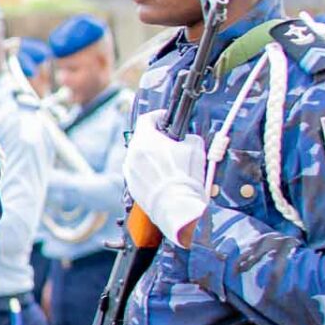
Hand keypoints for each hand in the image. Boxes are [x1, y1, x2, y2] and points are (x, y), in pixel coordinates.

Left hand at [124, 126, 208, 242]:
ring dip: (153, 157)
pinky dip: (150, 172)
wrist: (177, 208)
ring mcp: (130, 171)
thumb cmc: (186, 178)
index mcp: (145, 140)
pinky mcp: (132, 186)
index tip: (165, 118)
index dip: (158, 117)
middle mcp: (132, 154)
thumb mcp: (195, 148)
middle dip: (157, 139)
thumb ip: (187, 138)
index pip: (146, 119)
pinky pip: (140, 173)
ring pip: (140, 157)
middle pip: (142, 139)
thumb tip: (185, 138)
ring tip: (170, 164)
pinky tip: (164, 178)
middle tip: (172, 143)